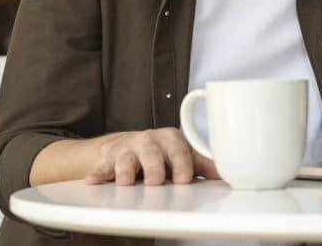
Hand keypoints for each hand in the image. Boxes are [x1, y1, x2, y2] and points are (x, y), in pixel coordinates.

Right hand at [83, 127, 218, 185]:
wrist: (125, 146)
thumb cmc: (160, 153)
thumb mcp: (181, 156)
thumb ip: (201, 164)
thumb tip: (228, 174)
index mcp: (172, 140)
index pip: (180, 151)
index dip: (183, 165)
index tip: (185, 179)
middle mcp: (150, 141)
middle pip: (154, 153)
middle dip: (155, 167)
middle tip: (157, 181)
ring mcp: (128, 149)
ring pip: (128, 159)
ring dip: (126, 170)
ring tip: (126, 182)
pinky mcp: (108, 159)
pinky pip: (102, 167)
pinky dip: (97, 174)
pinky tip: (93, 181)